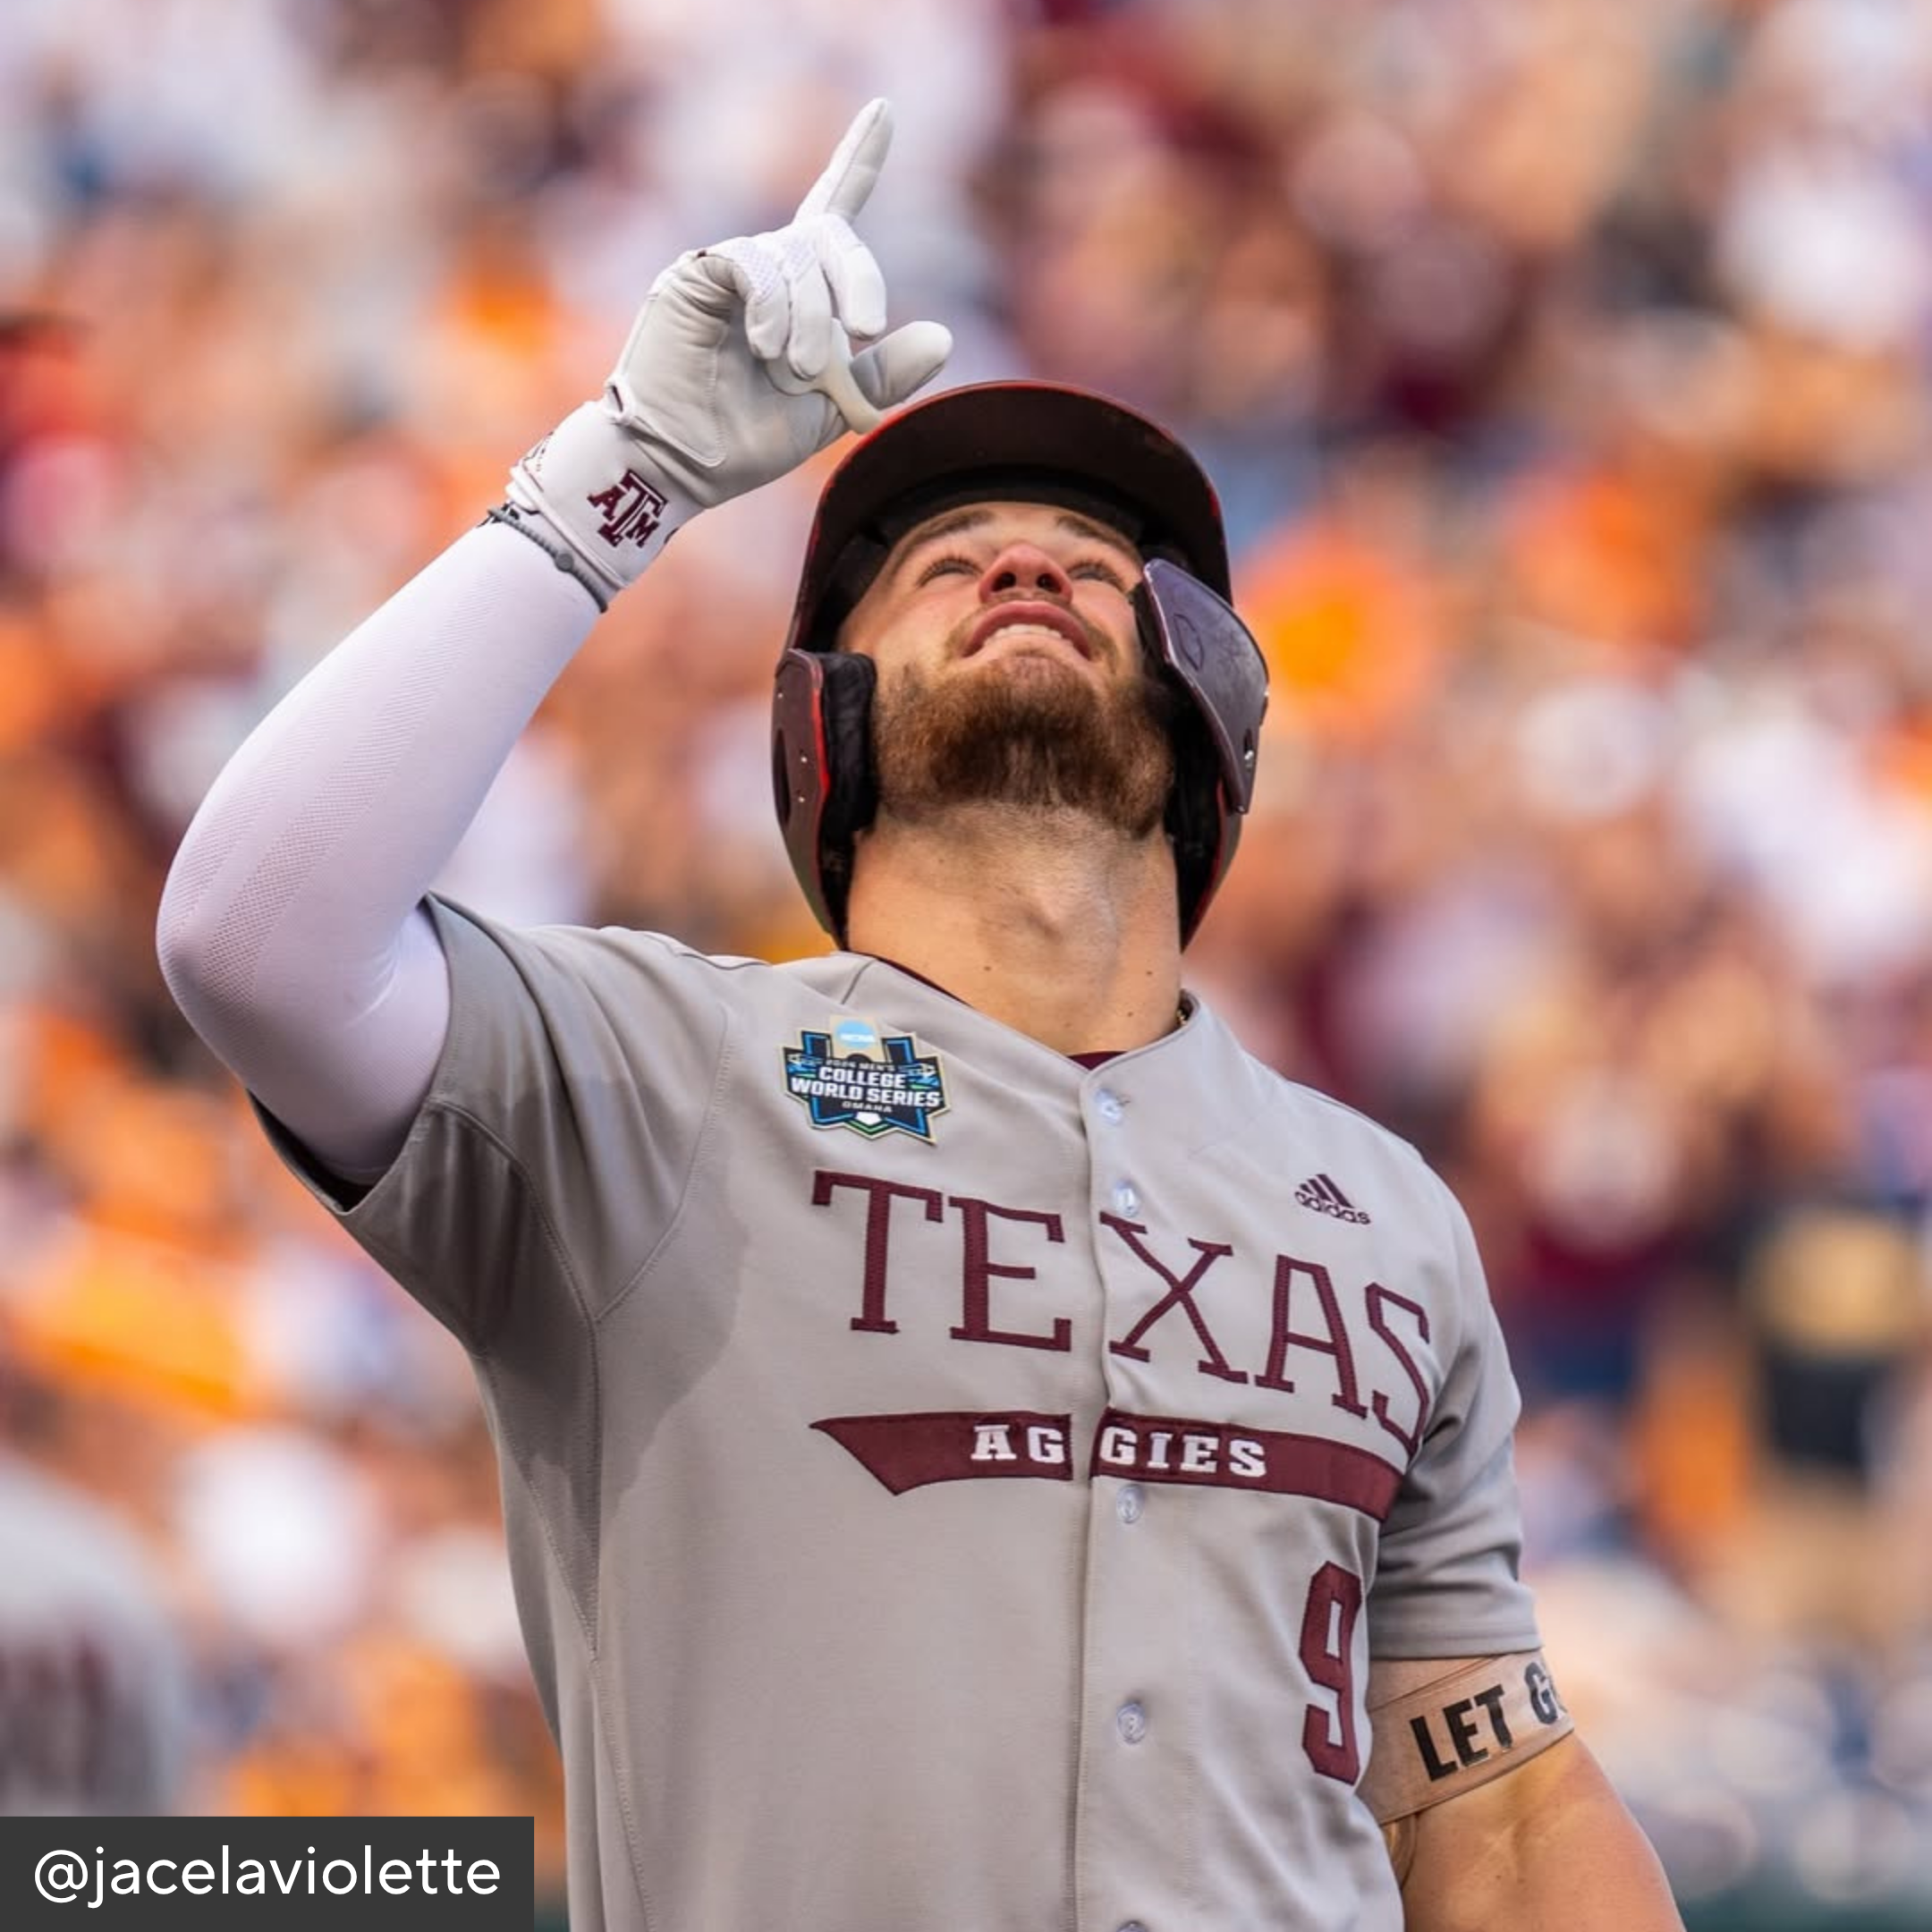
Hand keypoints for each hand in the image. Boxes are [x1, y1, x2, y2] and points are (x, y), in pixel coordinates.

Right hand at [506, 99, 951, 603]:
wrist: (682, 465)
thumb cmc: (745, 440)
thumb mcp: (832, 409)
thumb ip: (883, 374)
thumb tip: (943, 335)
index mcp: (799, 292)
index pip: (834, 209)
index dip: (859, 158)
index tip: (885, 111)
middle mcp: (765, 268)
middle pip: (830, 235)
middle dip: (857, 277)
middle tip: (865, 329)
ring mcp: (728, 267)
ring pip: (794, 257)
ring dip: (810, 318)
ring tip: (799, 369)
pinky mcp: (694, 274)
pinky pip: (751, 263)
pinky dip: (773, 305)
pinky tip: (767, 346)